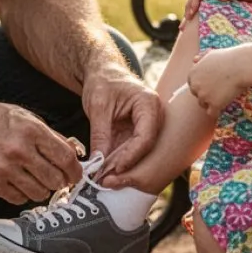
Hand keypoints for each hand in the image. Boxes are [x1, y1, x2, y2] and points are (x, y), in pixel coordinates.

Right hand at [0, 100, 81, 204]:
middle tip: (57, 178)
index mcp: (31, 130)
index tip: (75, 174)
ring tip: (35, 178)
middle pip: (55, 179)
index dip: (75, 170)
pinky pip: (19, 199)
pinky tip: (18, 181)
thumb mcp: (25, 117)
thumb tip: (75, 152)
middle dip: (60, 181)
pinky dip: (23, 193)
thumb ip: (51, 135)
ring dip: (42, 188)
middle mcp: (18, 150)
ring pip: (39, 193)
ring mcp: (3, 169)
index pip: (65, 158)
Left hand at [81, 67, 161, 187]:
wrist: (102, 72)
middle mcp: (153, 117)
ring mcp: (146, 126)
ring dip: (120, 166)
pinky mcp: (136, 134)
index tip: (115, 169)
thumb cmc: (103, 81)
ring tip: (101, 178)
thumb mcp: (98, 105)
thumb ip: (100, 133)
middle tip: (106, 180)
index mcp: (149, 104)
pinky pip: (130, 151)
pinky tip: (103, 172)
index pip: (146, 136)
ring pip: (138, 153)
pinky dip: (117, 161)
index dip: (132, 156)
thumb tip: (98, 161)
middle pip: (145, 148)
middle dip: (125, 165)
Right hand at [181, 0, 251, 26]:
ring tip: (184, 29)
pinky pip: (205, 12)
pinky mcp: (218, 7)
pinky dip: (198, 20)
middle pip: (194, 0)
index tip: (191, 13)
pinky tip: (194, 29)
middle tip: (185, 24)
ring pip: (197, 7)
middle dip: (188, 11)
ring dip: (190, 17)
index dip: (193, 2)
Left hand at [187, 46, 250, 119]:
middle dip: (206, 94)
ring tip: (223, 97)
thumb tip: (195, 59)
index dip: (203, 86)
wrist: (240, 66)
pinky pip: (211, 113)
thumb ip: (201, 58)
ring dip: (212, 103)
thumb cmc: (228, 58)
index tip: (213, 84)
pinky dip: (217, 112)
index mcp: (192, 74)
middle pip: (197, 95)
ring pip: (204, 105)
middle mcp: (195, 85)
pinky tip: (224, 106)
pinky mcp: (213, 104)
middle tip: (219, 91)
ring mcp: (203, 96)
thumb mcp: (211, 55)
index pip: (193, 85)